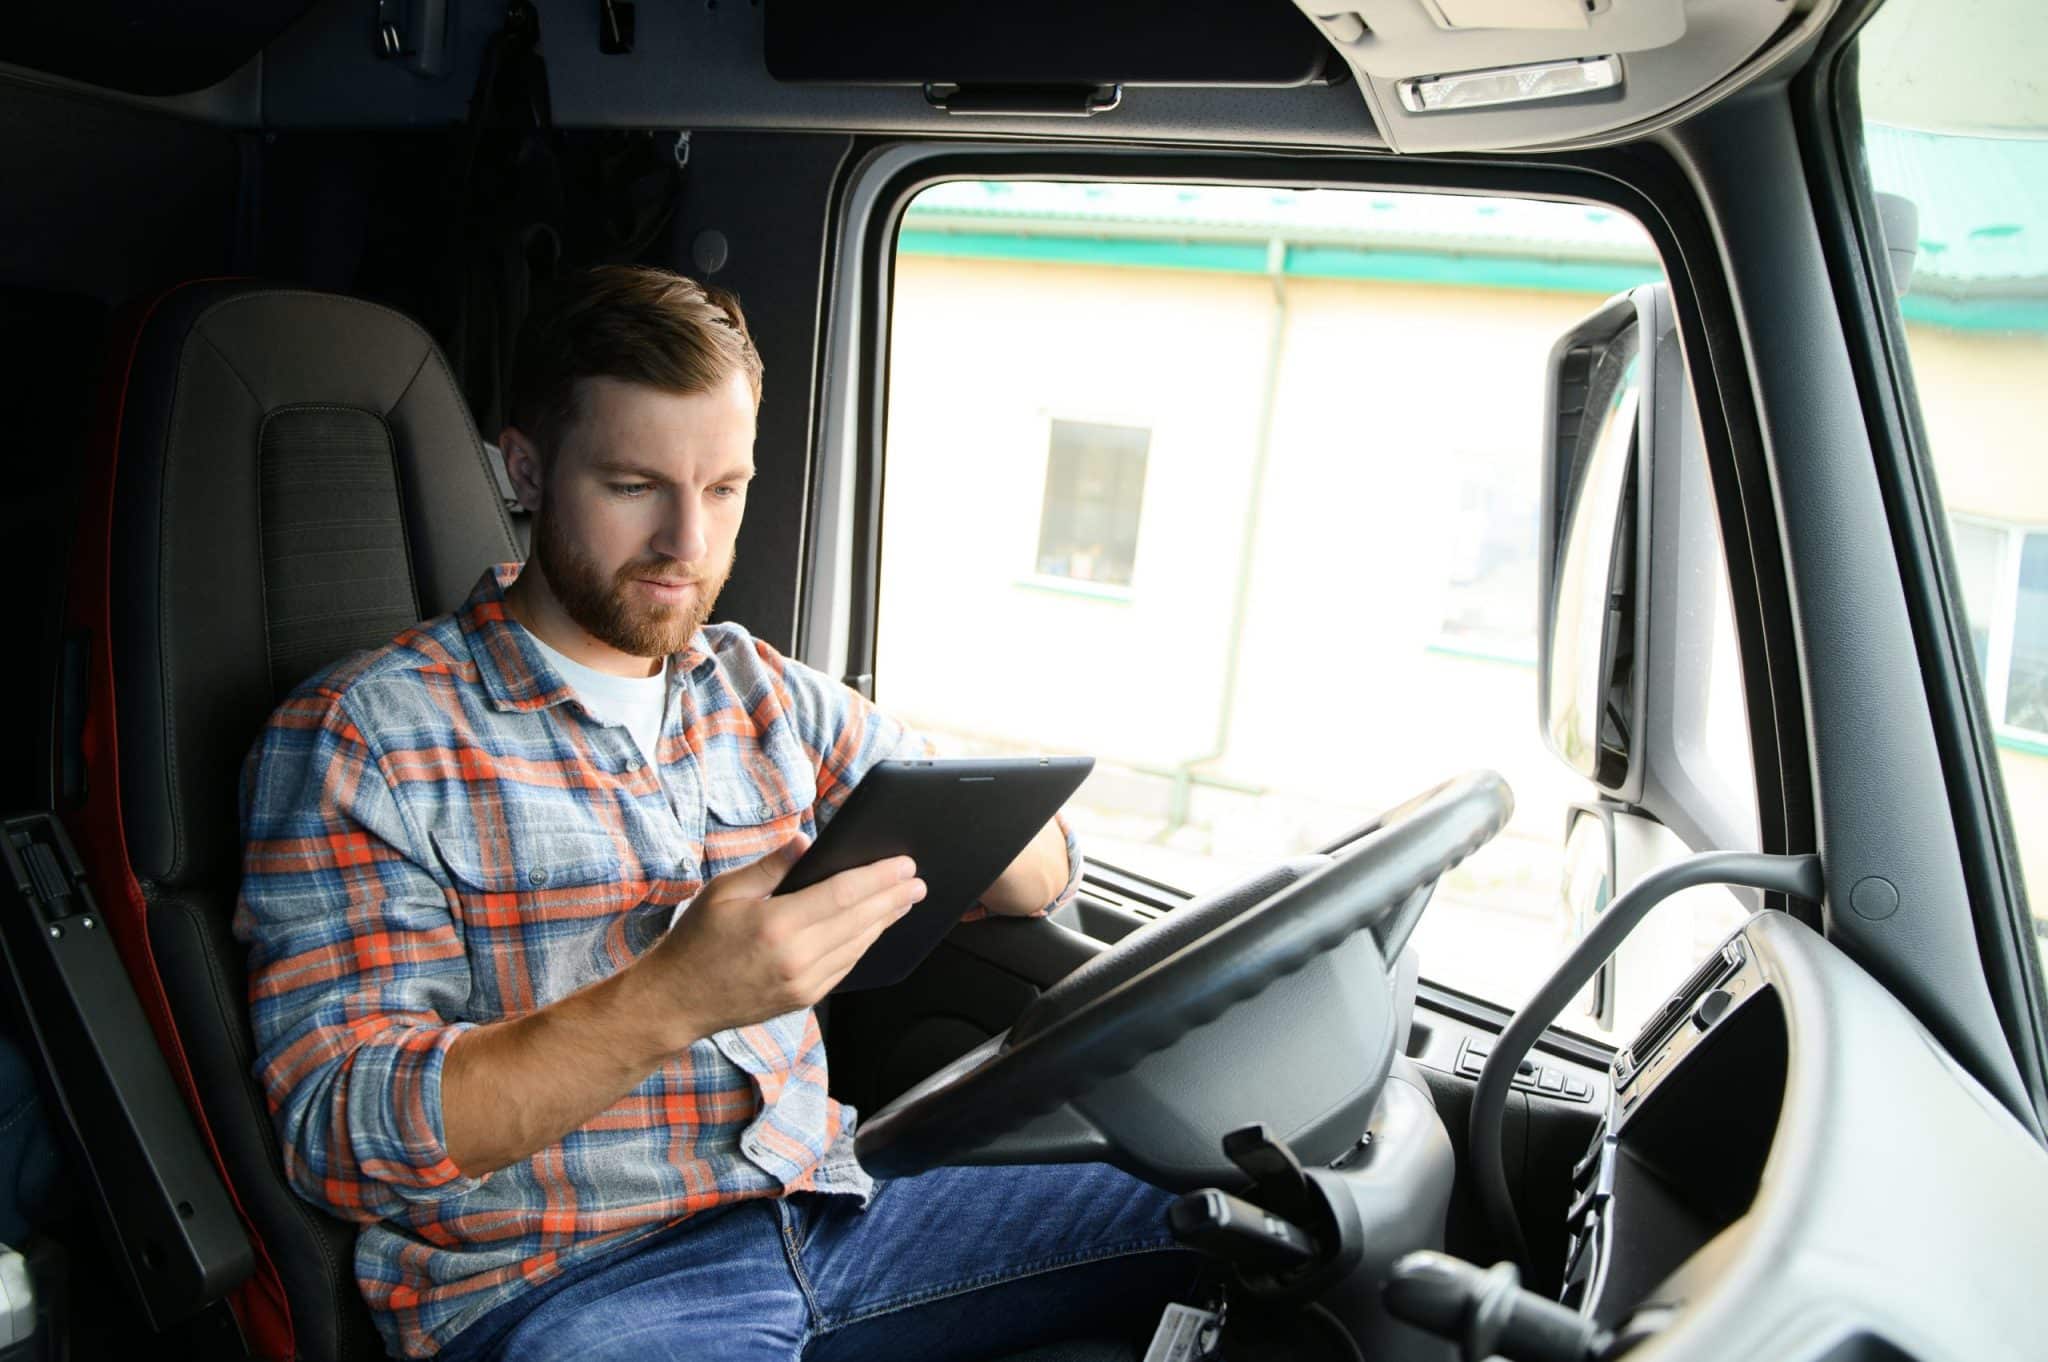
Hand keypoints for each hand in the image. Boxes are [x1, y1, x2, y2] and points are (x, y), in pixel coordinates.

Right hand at [634, 841, 925, 1043]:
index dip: (879, 878)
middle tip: (918, 881)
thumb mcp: (725, 891)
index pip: (843, 895)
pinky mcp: (803, 999)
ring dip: (884, 921)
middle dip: (893, 898)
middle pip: (860, 921)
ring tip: (904, 900)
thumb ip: (771, 866)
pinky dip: (863, 944)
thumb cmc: (696, 941)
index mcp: (776, 925)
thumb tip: (807, 842)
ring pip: (858, 946)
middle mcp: (796, 958)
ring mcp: (803, 983)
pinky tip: (874, 928)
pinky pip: (845, 966)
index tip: (904, 865)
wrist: (676, 1001)